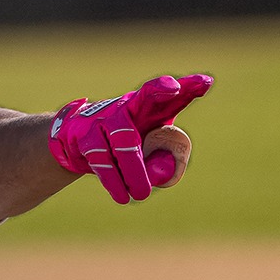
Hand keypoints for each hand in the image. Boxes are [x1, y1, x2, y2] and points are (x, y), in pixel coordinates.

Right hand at [48, 73, 212, 203]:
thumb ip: (161, 161)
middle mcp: (127, 105)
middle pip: (146, 96)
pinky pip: (101, 158)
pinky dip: (113, 179)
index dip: (186, 87)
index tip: (204, 83)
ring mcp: (103, 118)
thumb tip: (164, 173)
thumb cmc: (124, 144)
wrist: (76, 142)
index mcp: (148, 107)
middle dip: (160, 91)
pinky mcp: (84, 136)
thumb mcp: (147, 149)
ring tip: (142, 195)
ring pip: (123, 138)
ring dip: (133, 169)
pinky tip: (122, 196)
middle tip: (174, 94)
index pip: (170, 93)